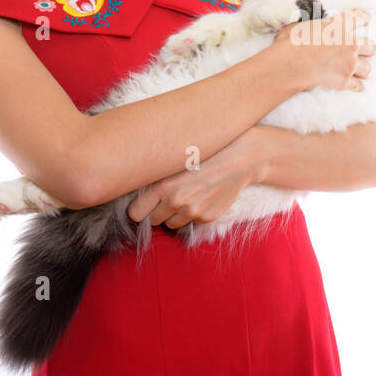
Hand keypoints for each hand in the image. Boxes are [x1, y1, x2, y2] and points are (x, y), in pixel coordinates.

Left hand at [126, 132, 259, 230]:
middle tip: (169, 194)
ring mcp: (192, 212)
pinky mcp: (207, 217)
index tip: (144, 202)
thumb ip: (155, 175)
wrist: (240, 158)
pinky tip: (202, 196)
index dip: (139, 207)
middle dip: (158, 210)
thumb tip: (135, 185)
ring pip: (171, 224)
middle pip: (153, 220)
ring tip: (188, 193)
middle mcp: (176, 201)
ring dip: (175, 213)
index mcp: (162, 185)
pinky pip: (191, 222)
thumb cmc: (206, 152)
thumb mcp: (175, 157)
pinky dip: (194, 213)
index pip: (135, 213)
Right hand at [271, 7, 375, 92]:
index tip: (366, 18)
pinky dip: (356, 86)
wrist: (291, 65)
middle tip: (363, 50)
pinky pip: (357, 85)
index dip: (363, 18)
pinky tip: (355, 85)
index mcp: (338, 26)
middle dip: (368, 49)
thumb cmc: (291, 43)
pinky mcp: (344, 81)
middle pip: (370, 47)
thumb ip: (310, 27)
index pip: (357, 18)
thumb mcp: (300, 26)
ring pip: (367, 69)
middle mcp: (348, 44)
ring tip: (359, 71)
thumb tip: (306, 27)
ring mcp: (348, 64)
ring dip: (363, 69)